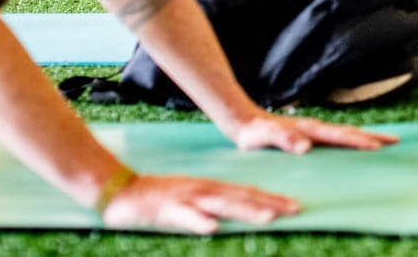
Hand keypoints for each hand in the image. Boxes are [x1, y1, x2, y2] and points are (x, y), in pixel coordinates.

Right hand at [100, 173, 300, 233]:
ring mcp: (186, 198)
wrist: (121, 191)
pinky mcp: (166, 209)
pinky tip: (213, 228)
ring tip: (268, 217)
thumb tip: (234, 218)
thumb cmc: (159, 199)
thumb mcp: (191, 201)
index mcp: (210, 189)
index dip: (272, 199)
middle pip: (241, 197)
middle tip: (296, 209)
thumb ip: (213, 206)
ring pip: (220, 204)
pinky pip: (184, 216)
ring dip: (245, 210)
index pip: (247, 193)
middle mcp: (203, 190)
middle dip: (270, 203)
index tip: (296, 206)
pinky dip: (199, 221)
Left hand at [227, 111, 397, 154]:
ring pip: (346, 134)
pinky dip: (353, 141)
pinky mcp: (311, 137)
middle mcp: (316, 128)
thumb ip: (284, 139)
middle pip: (350, 132)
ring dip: (366, 138)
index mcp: (310, 129)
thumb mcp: (264, 136)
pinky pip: (337, 139)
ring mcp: (315, 131)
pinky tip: (358, 148)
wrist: (243, 123)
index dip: (360, 141)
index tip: (379, 147)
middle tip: (396, 143)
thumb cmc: (253, 133)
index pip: (340, 136)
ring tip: (387, 143)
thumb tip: (306, 147)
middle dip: (374, 137)